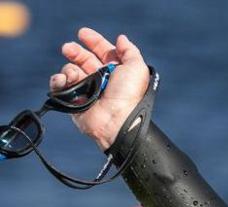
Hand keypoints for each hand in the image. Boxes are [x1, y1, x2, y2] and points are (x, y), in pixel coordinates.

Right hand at [51, 28, 151, 150]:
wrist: (115, 120)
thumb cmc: (128, 95)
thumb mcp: (136, 69)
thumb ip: (129, 51)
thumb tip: (121, 38)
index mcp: (116, 70)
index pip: (103, 51)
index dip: (93, 41)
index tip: (82, 33)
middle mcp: (101, 79)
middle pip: (83, 58)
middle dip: (74, 51)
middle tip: (68, 49)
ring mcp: (86, 89)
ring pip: (70, 69)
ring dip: (69, 69)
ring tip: (74, 76)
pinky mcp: (73, 99)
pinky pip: (59, 85)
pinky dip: (58, 80)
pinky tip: (63, 81)